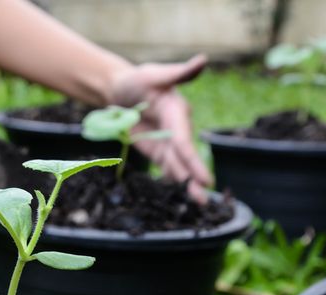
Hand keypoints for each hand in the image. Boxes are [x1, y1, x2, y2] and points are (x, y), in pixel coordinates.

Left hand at [108, 55, 210, 201]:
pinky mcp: (156, 151)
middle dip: (193, 179)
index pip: (184, 141)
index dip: (193, 161)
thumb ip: (178, 72)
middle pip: (184, 159)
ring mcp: (166, 143)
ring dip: (186, 184)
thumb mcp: (154, 74)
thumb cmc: (138, 79)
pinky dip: (173, 180)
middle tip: (203, 200)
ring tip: (197, 204)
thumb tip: (203, 60)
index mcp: (177, 113)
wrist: (121, 91)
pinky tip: (181, 196)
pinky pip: (166, 168)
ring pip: (177, 166)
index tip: (205, 179)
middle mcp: (176, 130)